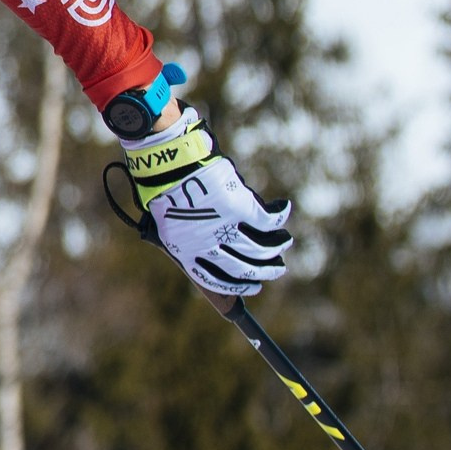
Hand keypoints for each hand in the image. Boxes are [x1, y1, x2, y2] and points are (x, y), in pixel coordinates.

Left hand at [121, 111, 291, 295]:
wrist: (167, 161)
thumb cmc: (166, 188)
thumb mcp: (169, 222)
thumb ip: (192, 241)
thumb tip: (219, 253)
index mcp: (185, 253)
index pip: (217, 281)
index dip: (239, 287)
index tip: (255, 287)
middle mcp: (207, 245)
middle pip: (245, 269)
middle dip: (265, 272)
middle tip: (278, 269)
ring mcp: (225, 227)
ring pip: (262, 248)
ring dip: (277, 245)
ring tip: (284, 241)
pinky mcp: (239, 208)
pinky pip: (268, 219)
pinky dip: (279, 214)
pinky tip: (282, 208)